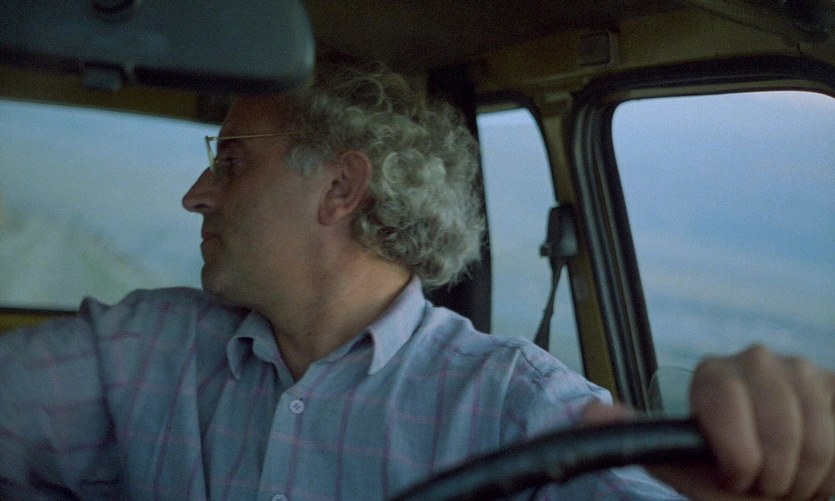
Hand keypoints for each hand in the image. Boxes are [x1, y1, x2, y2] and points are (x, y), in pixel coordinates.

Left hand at [584, 345, 834, 498]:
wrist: (784, 485)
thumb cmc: (732, 477)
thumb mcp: (684, 466)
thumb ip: (637, 437)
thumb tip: (588, 412)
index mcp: (714, 376)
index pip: (724, 400)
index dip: (737, 452)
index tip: (737, 477)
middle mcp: (755, 361)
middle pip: (775, 423)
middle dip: (775, 472)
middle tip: (766, 485)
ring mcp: (800, 368)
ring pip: (814, 432)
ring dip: (806, 474)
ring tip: (790, 480)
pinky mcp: (834, 382)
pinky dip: (832, 466)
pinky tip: (817, 468)